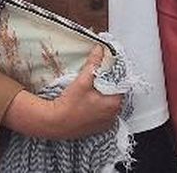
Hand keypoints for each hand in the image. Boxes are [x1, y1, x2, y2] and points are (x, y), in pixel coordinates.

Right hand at [3, 47, 121, 139]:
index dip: (115, 75)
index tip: (108, 69)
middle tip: (99, 77)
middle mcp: (113, 116)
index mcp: (114, 104)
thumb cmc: (69, 105)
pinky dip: (99, 107)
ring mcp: (106, 124)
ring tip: (93, 89)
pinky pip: (103, 114)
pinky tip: (89, 102)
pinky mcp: (98, 128)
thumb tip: (100, 49)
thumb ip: (94, 64)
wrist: (55, 124)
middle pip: (116, 95)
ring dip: (104, 96)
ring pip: (110, 105)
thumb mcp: (83, 81)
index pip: (121, 84)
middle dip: (109, 85)